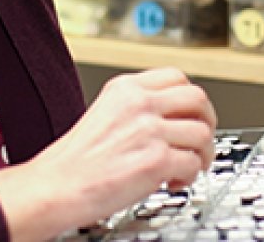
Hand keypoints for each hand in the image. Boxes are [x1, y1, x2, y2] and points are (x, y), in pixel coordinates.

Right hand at [0, 67, 216, 240]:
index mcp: (125, 88)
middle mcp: (140, 104)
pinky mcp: (156, 160)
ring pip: (202, 133)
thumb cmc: (75, 160)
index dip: (190, 98)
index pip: (177, 76)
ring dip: (201, 154)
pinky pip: (193, 163)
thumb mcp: (105, 112)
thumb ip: (137, 107)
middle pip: (198, 98)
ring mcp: (149, 130)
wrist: (56, 186)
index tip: (191, 114)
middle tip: (201, 139)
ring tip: (186, 166)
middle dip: (206, 121)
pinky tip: (173, 182)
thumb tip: (173, 115)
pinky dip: (189, 177)